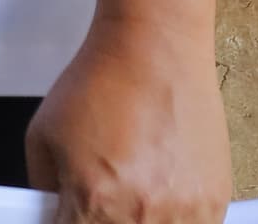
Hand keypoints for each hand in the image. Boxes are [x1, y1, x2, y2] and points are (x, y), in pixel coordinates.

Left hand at [25, 18, 231, 223]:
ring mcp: (184, 214)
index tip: (67, 213)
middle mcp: (141, 215)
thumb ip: (43, 188)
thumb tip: (50, 214)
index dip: (66, 223)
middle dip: (99, 222)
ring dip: (137, 221)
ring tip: (132, 188)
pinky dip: (172, 220)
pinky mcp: (214, 203)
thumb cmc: (99, 83)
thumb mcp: (43, 135)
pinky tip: (159, 194)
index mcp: (94, 200)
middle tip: (101, 195)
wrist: (154, 51)